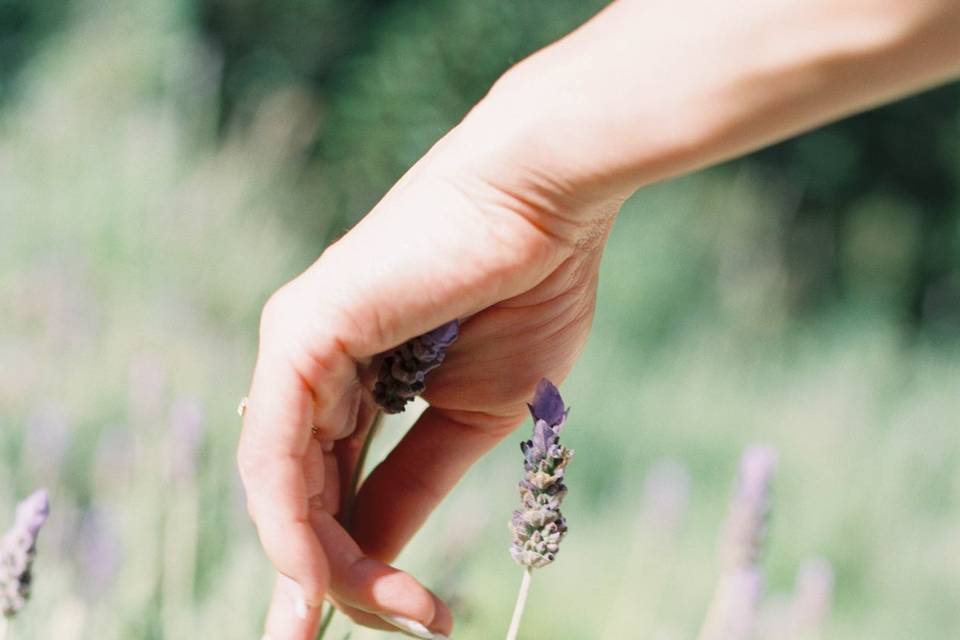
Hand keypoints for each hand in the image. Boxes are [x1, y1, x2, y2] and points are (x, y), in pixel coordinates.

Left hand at [237, 96, 619, 638]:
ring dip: (324, 564)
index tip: (408, 620)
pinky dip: (296, 524)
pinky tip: (328, 578)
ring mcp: (297, 347)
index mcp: (353, 384)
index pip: (330, 490)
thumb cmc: (527, 291)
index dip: (352, 563)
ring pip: (280, 485)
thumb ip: (413, 483)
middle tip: (406, 625)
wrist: (547, 204)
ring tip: (393, 613)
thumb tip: (372, 560)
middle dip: (338, 577)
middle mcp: (310, 369)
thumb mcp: (473, 417)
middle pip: (299, 497)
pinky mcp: (300, 333)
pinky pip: (279, 451)